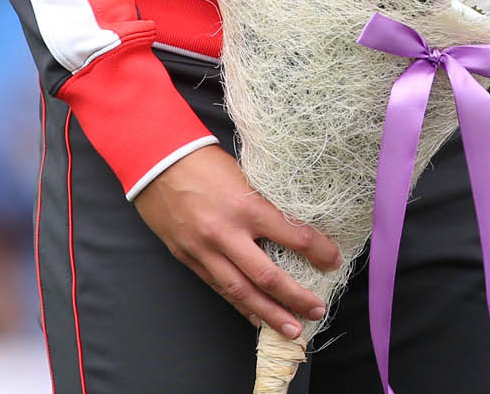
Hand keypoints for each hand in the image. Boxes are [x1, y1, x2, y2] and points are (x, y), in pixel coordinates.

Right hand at [132, 144, 339, 339]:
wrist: (156, 161)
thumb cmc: (205, 162)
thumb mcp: (245, 176)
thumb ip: (265, 204)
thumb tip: (294, 225)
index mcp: (248, 206)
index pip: (294, 236)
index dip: (319, 251)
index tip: (333, 261)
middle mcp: (227, 233)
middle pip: (268, 275)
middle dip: (296, 297)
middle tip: (317, 311)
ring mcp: (205, 249)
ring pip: (241, 291)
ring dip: (269, 313)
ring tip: (290, 329)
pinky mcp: (188, 258)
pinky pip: (218, 287)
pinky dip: (239, 305)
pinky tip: (255, 317)